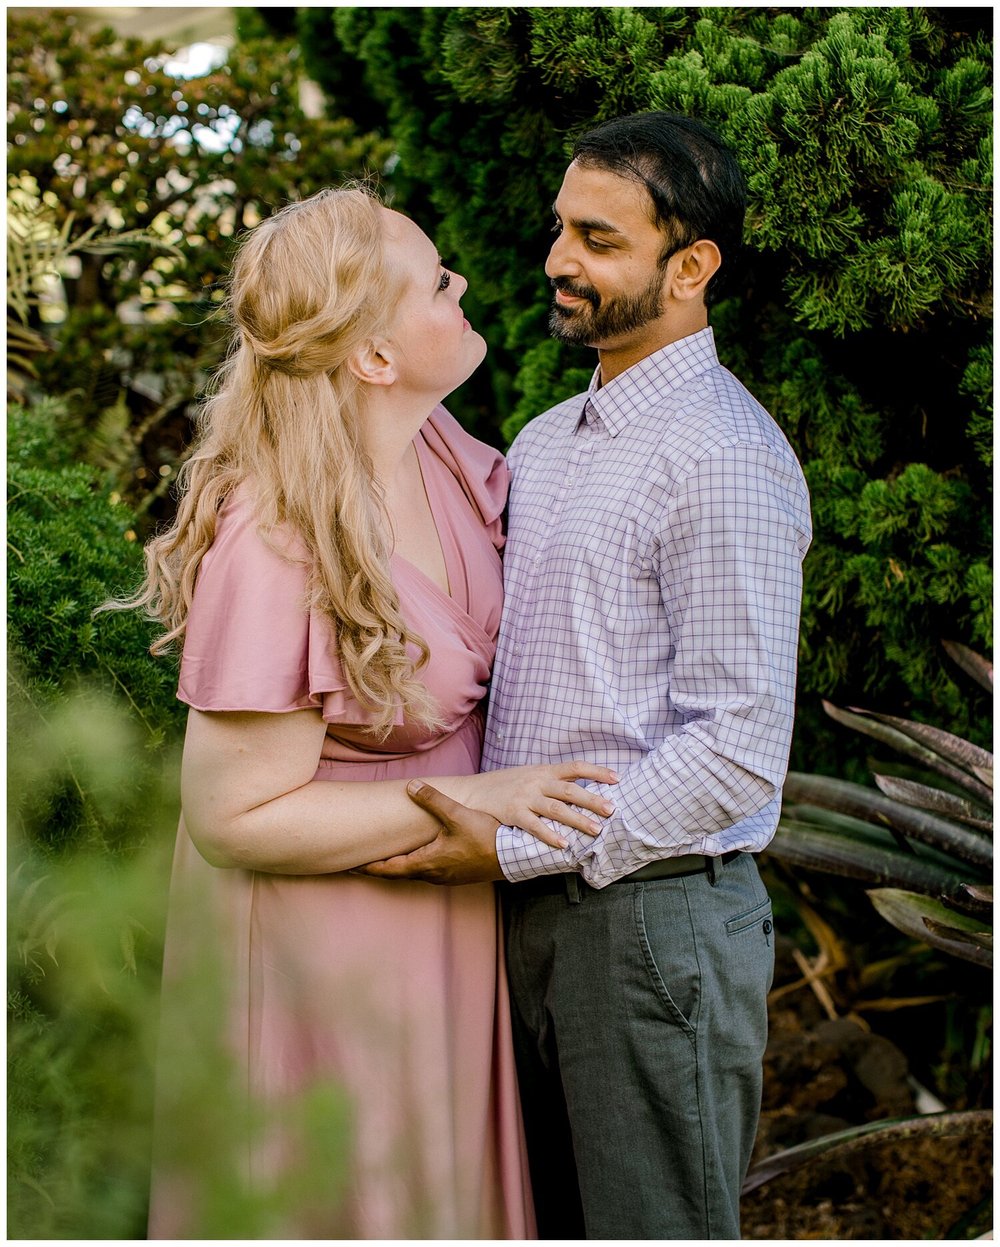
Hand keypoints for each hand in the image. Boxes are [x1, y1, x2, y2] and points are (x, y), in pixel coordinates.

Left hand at [357, 781, 503, 884]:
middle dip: (380, 868)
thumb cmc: (485, 838)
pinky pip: (428, 872)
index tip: (351, 866)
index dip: (369, 866)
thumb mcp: (457, 815)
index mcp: (427, 862)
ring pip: (414, 874)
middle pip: (399, 874)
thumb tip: (411, 786)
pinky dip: (415, 866)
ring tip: (386, 859)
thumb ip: (432, 800)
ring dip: (398, 868)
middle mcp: (433, 874)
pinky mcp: (457, 875)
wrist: (512, 857)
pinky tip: (419, 857)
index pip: (389, 868)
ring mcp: (446, 877)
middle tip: (361, 862)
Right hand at [460, 761, 617, 848]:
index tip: (617, 779)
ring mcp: (525, 798)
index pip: (576, 767)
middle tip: (612, 810)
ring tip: (596, 830)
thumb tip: (580, 789)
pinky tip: (564, 844)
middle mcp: (537, 782)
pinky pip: (535, 826)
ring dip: (578, 819)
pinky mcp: (513, 814)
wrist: (472, 792)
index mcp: (544, 771)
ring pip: (556, 809)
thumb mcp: (529, 776)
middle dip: (593, 800)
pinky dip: (550, 835)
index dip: (597, 772)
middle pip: (570, 790)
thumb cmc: (504, 786)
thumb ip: (552, 781)